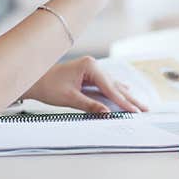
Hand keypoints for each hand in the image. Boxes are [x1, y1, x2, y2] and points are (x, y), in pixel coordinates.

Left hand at [24, 56, 147, 112]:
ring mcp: (91, 68)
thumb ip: (90, 105)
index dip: (123, 101)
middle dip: (129, 99)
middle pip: (115, 85)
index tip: (135, 111)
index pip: (110, 87)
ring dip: (125, 96)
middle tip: (144, 109)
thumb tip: (107, 113)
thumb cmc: (48, 86)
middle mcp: (92, 65)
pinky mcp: (88, 74)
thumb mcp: (70, 98)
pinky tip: (126, 91)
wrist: (34, 80)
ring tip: (139, 105)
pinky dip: (116, 91)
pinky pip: (106, 84)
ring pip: (112, 85)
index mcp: (89, 66)